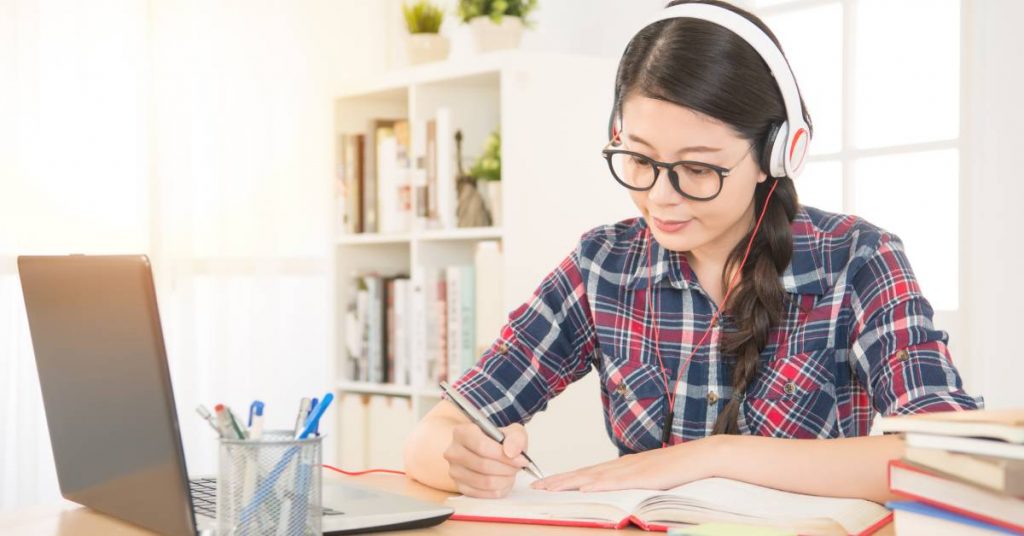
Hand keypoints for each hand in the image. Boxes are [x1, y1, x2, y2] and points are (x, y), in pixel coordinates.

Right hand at [444, 422, 529, 497]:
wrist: (490, 451)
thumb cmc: (499, 441)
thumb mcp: (513, 432)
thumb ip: (515, 438)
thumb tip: (511, 451)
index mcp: (462, 433)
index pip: (481, 446)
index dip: (503, 455)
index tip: (521, 459)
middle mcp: (454, 452)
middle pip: (483, 465)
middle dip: (507, 468)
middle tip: (518, 466)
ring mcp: (455, 471)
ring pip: (484, 481)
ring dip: (505, 480)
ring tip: (511, 473)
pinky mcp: (460, 486)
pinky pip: (483, 494)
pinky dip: (499, 489)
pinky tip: (504, 480)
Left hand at [530, 435, 723, 491]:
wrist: (704, 456)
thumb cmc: (680, 469)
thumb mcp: (650, 478)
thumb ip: (632, 483)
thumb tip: (616, 493)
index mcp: (623, 466)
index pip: (588, 473)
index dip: (565, 478)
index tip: (546, 484)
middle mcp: (623, 466)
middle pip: (584, 473)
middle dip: (558, 481)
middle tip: (536, 487)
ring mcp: (632, 470)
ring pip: (594, 477)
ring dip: (570, 483)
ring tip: (550, 489)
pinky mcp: (644, 477)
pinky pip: (617, 482)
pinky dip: (598, 484)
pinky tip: (584, 487)